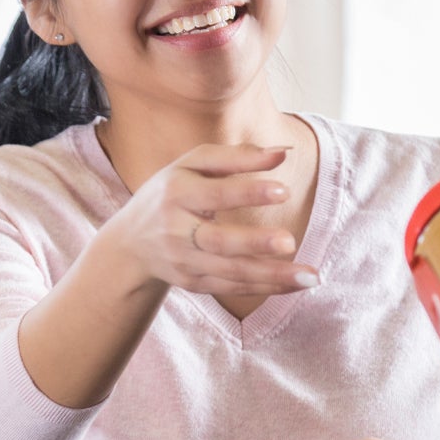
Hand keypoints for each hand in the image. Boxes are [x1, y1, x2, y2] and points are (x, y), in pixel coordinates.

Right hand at [108, 143, 318, 298]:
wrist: (129, 244)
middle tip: (289, 242)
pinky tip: (295, 284)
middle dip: (254, 242)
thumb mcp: (191, 165)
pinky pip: (232, 287)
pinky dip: (264, 287)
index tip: (284, 190)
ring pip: (230, 271)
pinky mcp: (192, 283)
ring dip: (271, 275)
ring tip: (310, 275)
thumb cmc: (170, 192)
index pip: (215, 194)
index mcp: (177, 193)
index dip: (248, 192)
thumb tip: (283, 153)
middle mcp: (176, 230)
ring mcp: (184, 261)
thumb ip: (236, 157)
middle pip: (218, 240)